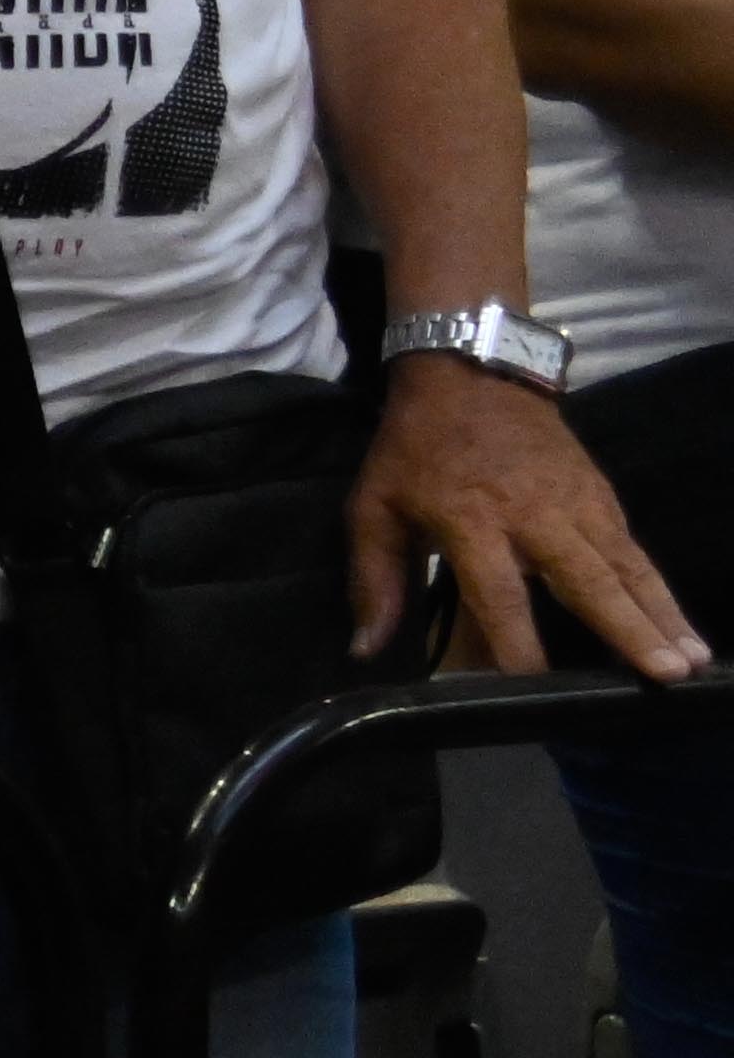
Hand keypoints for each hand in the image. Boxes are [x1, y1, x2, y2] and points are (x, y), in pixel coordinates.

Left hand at [366, 356, 702, 679]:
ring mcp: (578, 503)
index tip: (537, 685)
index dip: (516, 640)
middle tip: (665, 674)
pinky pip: (632, 548)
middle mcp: (535, 515)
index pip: (499, 591)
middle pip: (587, 580)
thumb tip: (365, 649)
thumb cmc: (414, 449)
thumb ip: (374, 581)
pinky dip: (657, 586)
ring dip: (661, 614)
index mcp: (472, 520)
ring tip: (692, 661)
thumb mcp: (372, 507)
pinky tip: (679, 623)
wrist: (471, 372)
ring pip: (626, 566)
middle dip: (628, 629)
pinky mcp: (602, 494)